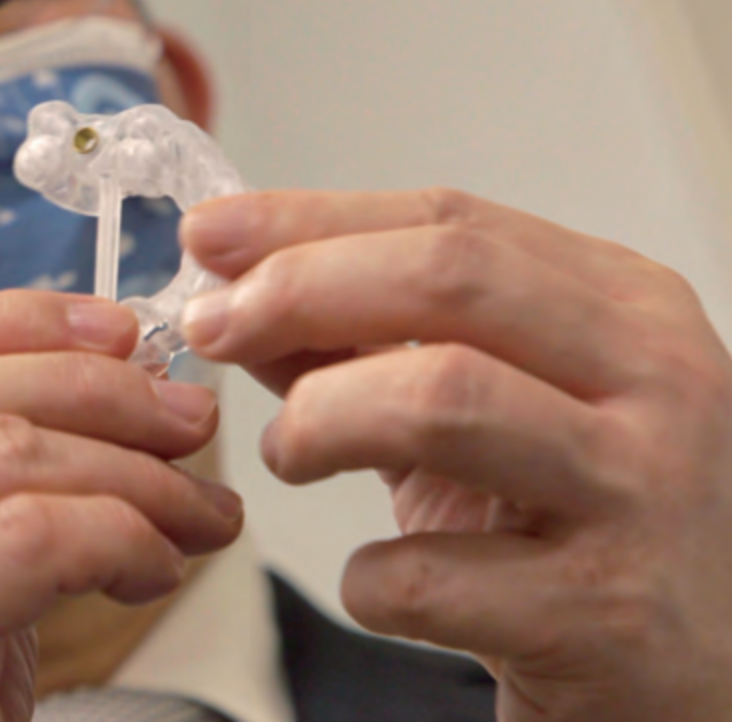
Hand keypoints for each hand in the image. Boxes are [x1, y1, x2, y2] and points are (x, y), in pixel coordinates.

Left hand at [181, 188, 731, 720]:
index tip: (210, 236)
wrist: (693, 673)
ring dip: (322, 419)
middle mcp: (654, 379)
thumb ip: (373, 343)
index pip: (450, 222)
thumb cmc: (575, 525)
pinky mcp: (606, 614)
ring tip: (289, 455)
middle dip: (301, 290)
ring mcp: (640, 494)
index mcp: (621, 306)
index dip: (311, 219)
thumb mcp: (490, 408)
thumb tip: (238, 291)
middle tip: (215, 328)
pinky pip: (433, 575)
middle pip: (450, 279)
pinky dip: (367, 578)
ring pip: (444, 399)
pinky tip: (374, 584)